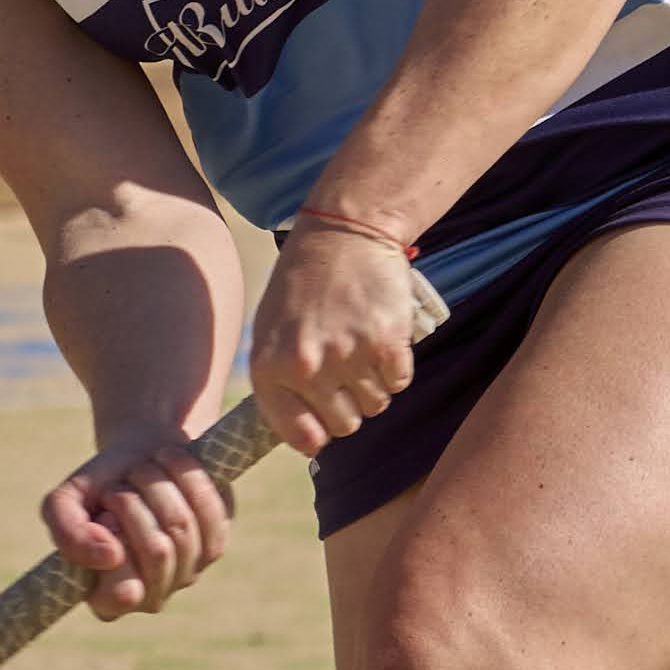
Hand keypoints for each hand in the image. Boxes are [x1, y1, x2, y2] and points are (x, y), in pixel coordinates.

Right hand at [44, 423, 236, 622]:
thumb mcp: (65, 501)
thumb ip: (66, 532)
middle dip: (131, 502)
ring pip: (181, 526)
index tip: (104, 516)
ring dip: (155, 482)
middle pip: (156, 550)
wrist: (139, 456)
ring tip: (141, 473)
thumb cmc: (99, 485)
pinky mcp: (214, 546)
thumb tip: (109, 556)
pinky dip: (184, 473)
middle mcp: (149, 597)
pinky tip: (169, 465)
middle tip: (118, 489)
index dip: (114, 545)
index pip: (120, 593)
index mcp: (105, 597)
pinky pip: (208, 510)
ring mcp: (185, 575)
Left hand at [251, 220, 421, 458]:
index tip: (324, 419)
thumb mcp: (269, 332)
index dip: (317, 432)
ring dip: (373, 384)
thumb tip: (305, 437)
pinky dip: (395, 368)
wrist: (343, 232)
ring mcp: (348, 355)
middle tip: (346, 373)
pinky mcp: (387, 342)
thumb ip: (280, 384)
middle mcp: (308, 367)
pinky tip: (381, 339)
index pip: (302, 436)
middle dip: (349, 406)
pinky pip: (400, 382)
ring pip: (375, 406)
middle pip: (345, 425)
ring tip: (361, 348)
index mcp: (271, 369)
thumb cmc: (302, 283)